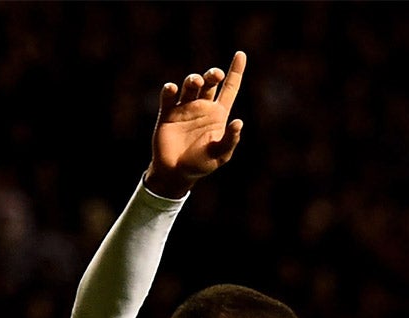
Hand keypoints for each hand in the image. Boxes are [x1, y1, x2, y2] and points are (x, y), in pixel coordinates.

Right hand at [146, 53, 245, 199]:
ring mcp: (184, 108)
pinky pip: (168, 96)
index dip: (236, 71)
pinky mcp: (167, 113)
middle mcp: (202, 107)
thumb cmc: (200, 164)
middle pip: (210, 83)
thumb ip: (230, 140)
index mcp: (218, 114)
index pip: (230, 88)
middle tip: (215, 75)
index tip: (240, 54)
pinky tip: (173, 89)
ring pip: (190, 86)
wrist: (175, 173)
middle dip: (213, 75)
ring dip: (193, 80)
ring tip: (195, 83)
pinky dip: (170, 90)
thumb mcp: (219, 155)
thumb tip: (239, 122)